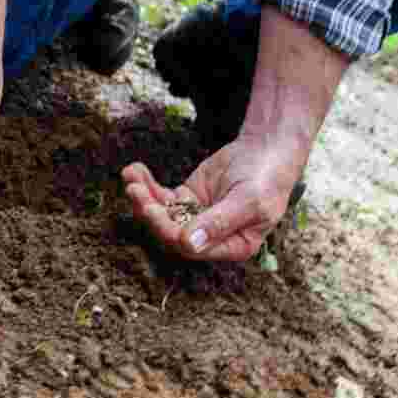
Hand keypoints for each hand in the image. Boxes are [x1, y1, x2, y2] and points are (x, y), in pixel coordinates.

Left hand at [122, 132, 308, 260]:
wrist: (267, 149)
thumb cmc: (267, 178)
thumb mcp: (248, 200)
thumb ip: (219, 223)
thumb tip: (188, 244)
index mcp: (232, 246)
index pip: (192, 248)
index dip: (169, 232)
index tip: (153, 209)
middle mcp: (210, 238)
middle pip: (171, 232)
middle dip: (150, 212)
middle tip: (135, 190)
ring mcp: (195, 218)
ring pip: (161, 214)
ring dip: (143, 197)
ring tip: (130, 176)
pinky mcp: (186, 199)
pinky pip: (161, 197)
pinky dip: (146, 185)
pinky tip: (134, 170)